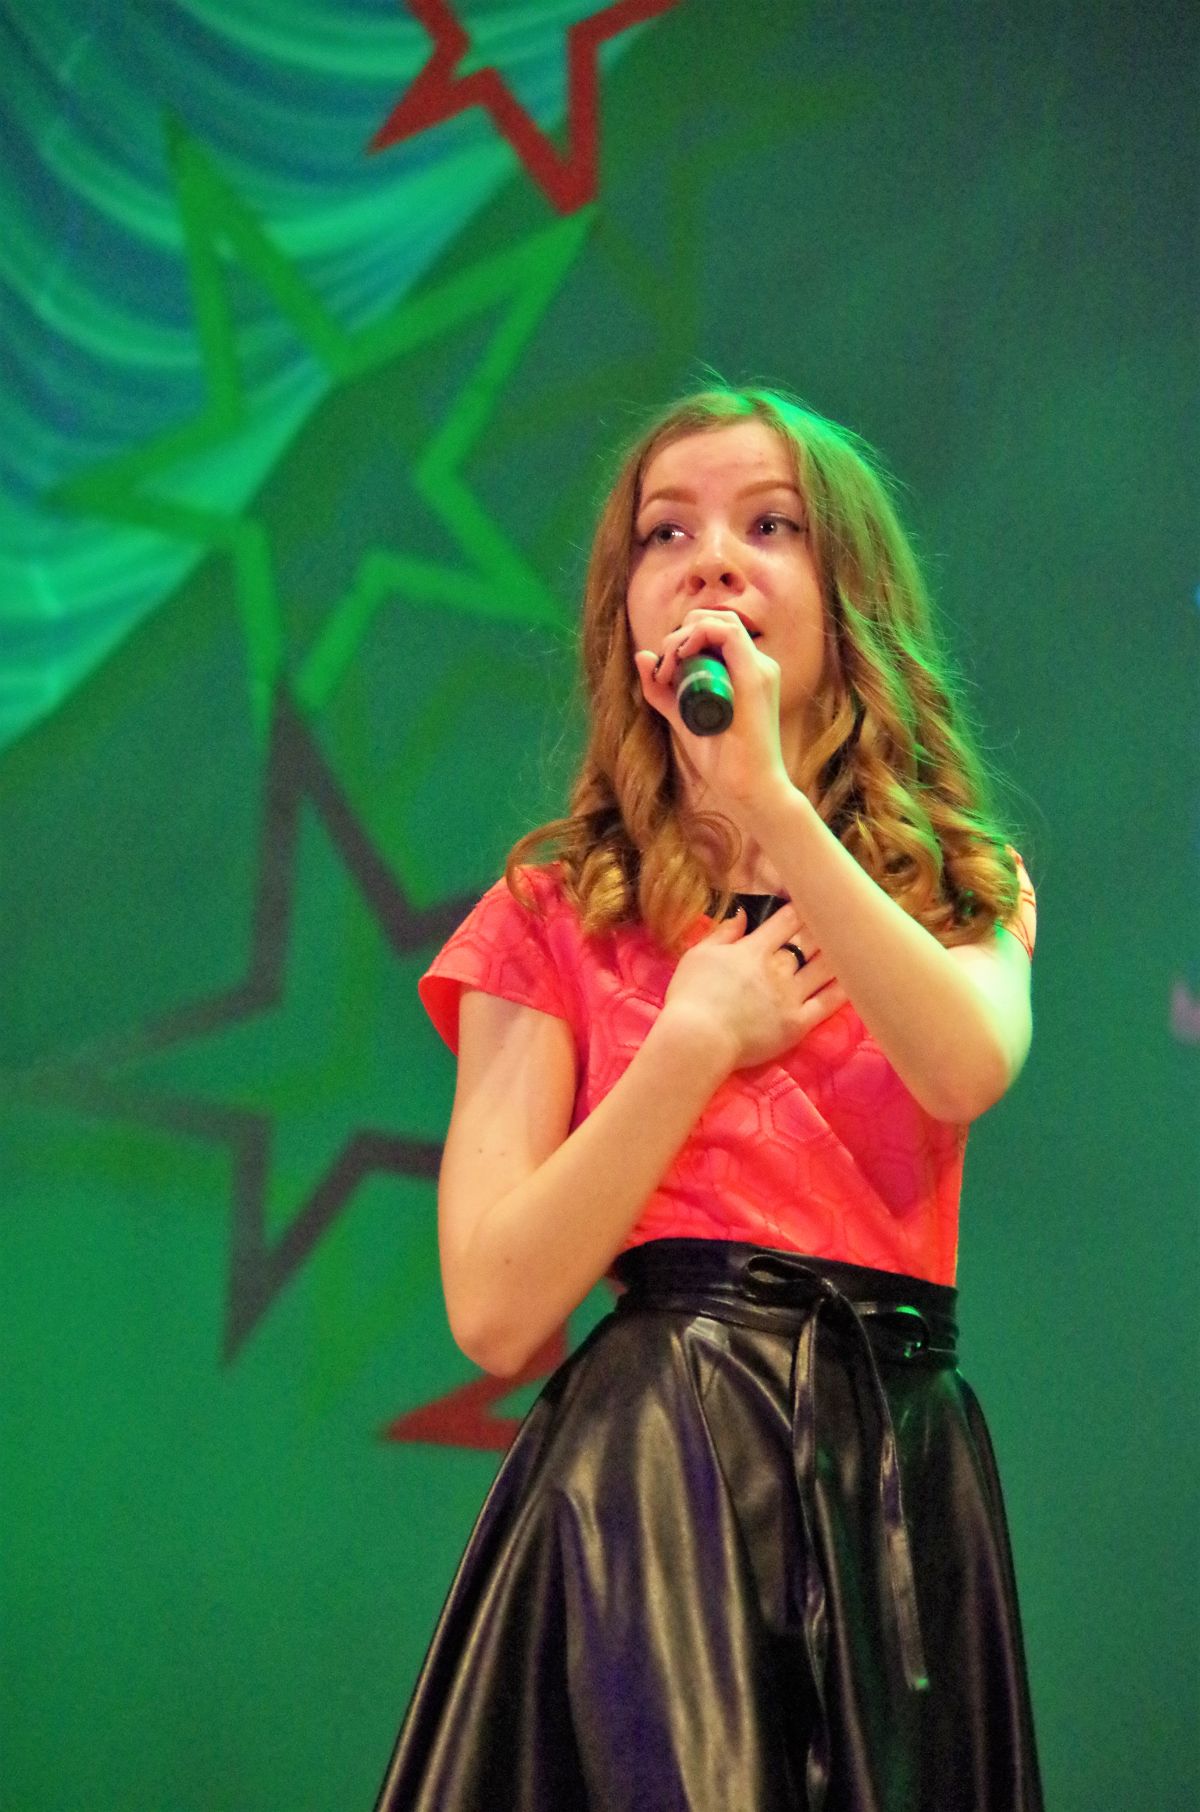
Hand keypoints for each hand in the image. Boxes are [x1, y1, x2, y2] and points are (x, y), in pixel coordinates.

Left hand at [632, 609, 791, 817]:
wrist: (750, 790)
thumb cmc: (723, 761)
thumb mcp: (681, 718)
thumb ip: (662, 692)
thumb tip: (641, 656)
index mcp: (745, 671)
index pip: (712, 633)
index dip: (679, 640)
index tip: (661, 673)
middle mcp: (757, 664)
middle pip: (714, 620)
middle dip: (678, 635)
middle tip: (662, 670)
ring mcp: (760, 667)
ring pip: (719, 621)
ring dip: (683, 636)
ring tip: (668, 669)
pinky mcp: (756, 675)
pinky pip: (727, 633)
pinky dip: (698, 635)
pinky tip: (680, 657)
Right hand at [661, 902, 847, 1071]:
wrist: (697, 1039)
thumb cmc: (690, 998)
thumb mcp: (698, 956)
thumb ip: (723, 933)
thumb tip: (742, 914)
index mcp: (753, 949)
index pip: (786, 920)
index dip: (802, 907)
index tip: (814, 898)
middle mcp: (777, 968)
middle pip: (810, 940)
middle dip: (826, 925)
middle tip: (842, 916)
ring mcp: (790, 996)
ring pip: (824, 967)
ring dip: (840, 951)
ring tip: (855, 941)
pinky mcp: (798, 1023)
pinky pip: (827, 1003)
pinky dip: (843, 988)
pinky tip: (858, 977)